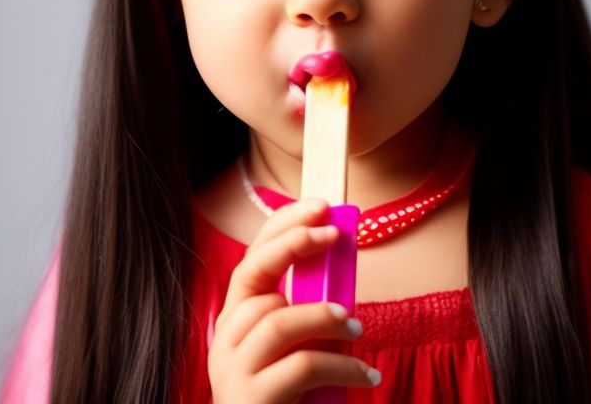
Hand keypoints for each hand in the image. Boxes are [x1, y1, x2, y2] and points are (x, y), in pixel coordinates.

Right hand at [208, 198, 380, 402]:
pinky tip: (365, 374)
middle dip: (293, 243)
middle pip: (252, 272)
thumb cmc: (289, 394)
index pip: (252, 257)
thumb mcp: (296, 344)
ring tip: (357, 327)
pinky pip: (302, 364)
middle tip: (335, 234)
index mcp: (236, 318)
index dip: (283, 226)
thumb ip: (305, 307)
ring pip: (279, 318)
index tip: (321, 206)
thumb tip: (338, 259)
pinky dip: (341, 363)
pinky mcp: (253, 399)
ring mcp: (233, 368)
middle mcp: (226, 337)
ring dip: (325, 314)